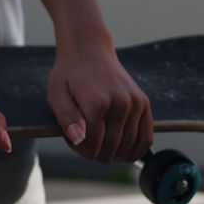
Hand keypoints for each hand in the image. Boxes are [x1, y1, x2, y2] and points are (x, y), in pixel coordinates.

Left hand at [47, 44, 152, 163]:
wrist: (89, 50)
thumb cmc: (69, 74)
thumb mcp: (56, 94)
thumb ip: (66, 118)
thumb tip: (78, 139)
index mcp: (97, 103)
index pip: (92, 146)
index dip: (79, 148)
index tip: (73, 138)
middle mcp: (120, 104)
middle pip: (109, 149)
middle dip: (94, 151)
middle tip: (84, 138)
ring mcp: (135, 104)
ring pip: (127, 148)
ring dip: (112, 152)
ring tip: (99, 139)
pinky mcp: (144, 103)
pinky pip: (146, 138)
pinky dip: (135, 151)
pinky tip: (122, 151)